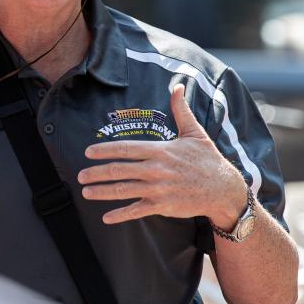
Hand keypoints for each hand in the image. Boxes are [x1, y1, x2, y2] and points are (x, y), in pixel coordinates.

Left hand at [77, 84, 247, 226]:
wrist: (223, 189)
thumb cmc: (207, 159)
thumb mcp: (194, 132)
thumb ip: (181, 110)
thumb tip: (178, 86)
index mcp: (160, 150)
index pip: (126, 148)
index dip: (105, 150)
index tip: (88, 152)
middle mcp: (156, 170)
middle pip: (119, 170)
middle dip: (97, 172)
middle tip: (80, 175)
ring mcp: (158, 189)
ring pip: (124, 191)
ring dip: (102, 192)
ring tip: (86, 192)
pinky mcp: (163, 206)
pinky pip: (137, 210)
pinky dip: (120, 215)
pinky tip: (106, 218)